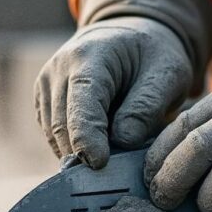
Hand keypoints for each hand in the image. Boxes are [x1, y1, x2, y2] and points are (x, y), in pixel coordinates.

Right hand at [35, 17, 193, 168]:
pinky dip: (73, 147)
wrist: (128, 36)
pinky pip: (53, 135)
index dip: (87, 138)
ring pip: (54, 134)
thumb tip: (123, 141)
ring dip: (79, 153)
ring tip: (112, 158)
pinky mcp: (44, 100)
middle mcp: (59, 68)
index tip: (100, 164)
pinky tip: (98, 147)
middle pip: (63, 124)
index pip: (80, 103)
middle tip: (114, 175)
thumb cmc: (151, 56)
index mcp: (90, 56)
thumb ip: (146, 107)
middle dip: (84, 154)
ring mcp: (46, 84)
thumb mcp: (166, 73)